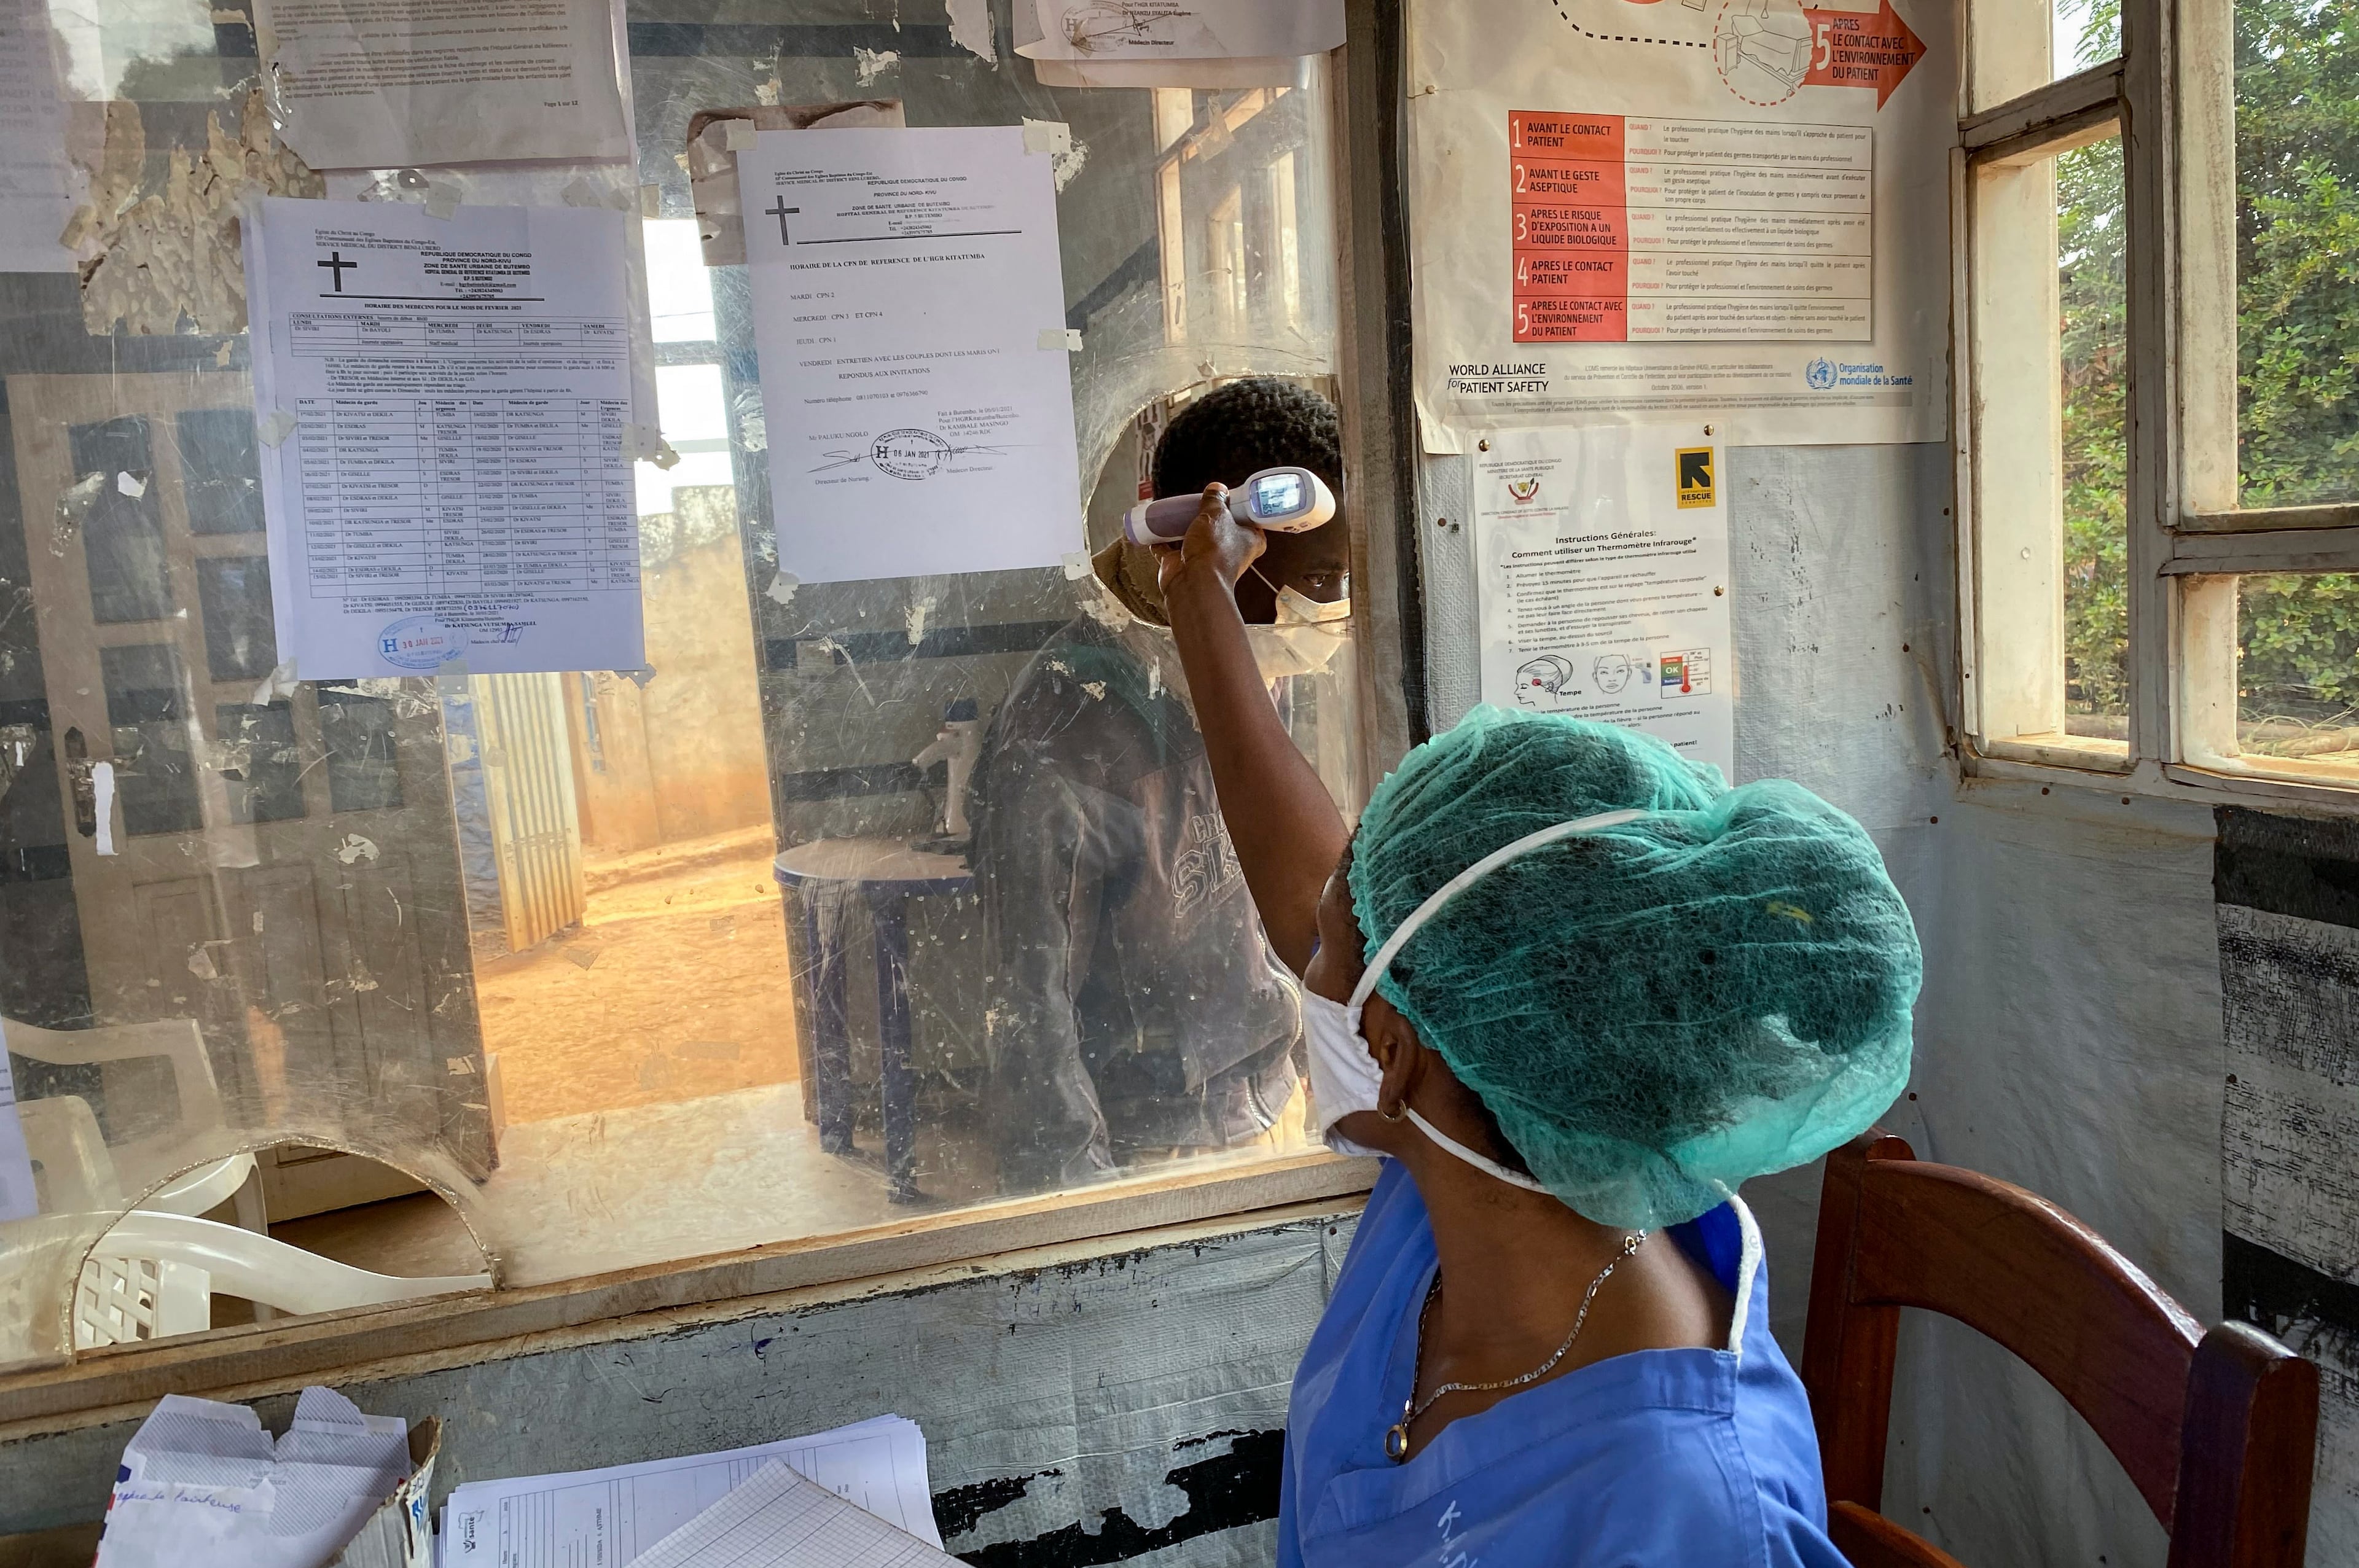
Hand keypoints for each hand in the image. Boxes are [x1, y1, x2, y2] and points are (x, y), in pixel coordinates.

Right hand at [1154, 483, 1264, 598]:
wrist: (1193, 581)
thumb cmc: (1214, 550)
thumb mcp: (1218, 514)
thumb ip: (1216, 500)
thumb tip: (1217, 489)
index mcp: (1250, 541)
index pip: (1249, 521)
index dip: (1239, 509)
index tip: (1229, 498)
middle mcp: (1229, 552)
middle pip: (1218, 528)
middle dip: (1207, 518)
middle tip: (1199, 503)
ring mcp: (1205, 560)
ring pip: (1194, 539)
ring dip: (1184, 529)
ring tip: (1176, 513)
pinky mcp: (1183, 565)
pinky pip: (1170, 550)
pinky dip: (1162, 542)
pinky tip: (1157, 530)